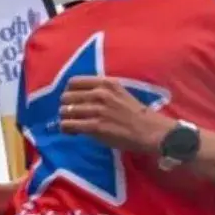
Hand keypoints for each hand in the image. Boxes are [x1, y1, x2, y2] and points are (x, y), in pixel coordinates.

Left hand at [58, 76, 174, 152]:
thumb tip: (79, 97)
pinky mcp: (96, 126)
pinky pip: (70, 125)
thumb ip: (102, 91)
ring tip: (70, 125)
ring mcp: (98, 110)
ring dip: (64, 119)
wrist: (150, 130)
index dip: (68, 92)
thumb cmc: (135, 113)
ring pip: (66, 111)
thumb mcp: (120, 93)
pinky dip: (66, 129)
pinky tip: (71, 132)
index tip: (71, 100)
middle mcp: (100, 94)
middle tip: (70, 115)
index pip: (74, 82)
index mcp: (106, 83)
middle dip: (65, 106)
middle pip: (67, 97)